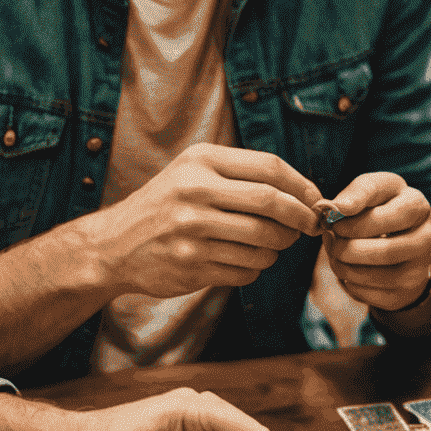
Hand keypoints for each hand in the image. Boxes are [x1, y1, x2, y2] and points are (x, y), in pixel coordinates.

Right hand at [86, 144, 322, 298]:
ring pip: (264, 242)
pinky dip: (257, 267)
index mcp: (202, 161)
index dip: (302, 186)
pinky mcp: (192, 265)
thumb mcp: (194, 171)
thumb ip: (243, 175)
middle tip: (310, 227)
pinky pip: (247, 269)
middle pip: (272, 204)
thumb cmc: (166, 204)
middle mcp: (196, 192)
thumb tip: (304, 192)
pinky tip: (247, 260)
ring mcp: (192, 231)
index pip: (270, 169)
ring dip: (280, 247)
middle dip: (300, 218)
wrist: (114, 245)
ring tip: (274, 244)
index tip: (317, 200)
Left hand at [323, 172, 430, 311]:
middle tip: (331, 235)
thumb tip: (336, 207)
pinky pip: (367, 293)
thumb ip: (356, 193)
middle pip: (383, 248)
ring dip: (342, 263)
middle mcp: (426, 237)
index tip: (334, 211)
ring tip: (334, 251)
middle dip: (346, 243)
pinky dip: (348, 281)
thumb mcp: (374, 193)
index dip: (354, 206)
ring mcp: (419, 269)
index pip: (387, 206)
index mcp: (416, 204)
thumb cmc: (382, 210)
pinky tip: (347, 267)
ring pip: (373, 274)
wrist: (403, 243)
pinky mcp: (404, 293)